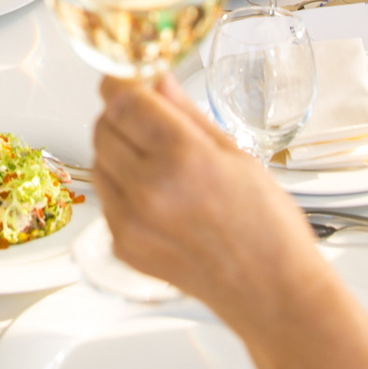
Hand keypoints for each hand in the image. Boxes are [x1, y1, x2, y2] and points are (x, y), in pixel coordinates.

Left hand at [90, 74, 317, 314]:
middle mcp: (149, 190)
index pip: (124, 100)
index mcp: (182, 158)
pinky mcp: (122, 245)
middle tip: (147, 117)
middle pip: (103, 127)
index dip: (123, 82)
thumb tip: (158, 79)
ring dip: (117, 150)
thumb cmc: (266, 227)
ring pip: (98, 161)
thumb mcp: (235, 153)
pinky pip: (106, 198)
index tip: (129, 78)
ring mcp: (130, 221)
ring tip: (156, 160)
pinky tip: (155, 193)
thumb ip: (187, 113)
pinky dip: (120, 186)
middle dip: (120, 114)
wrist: (269, 290)